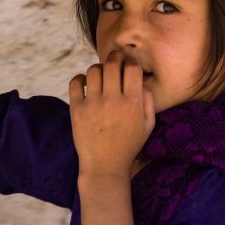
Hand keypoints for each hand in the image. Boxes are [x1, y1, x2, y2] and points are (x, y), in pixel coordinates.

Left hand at [69, 51, 155, 179]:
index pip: (132, 68)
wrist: (105, 167)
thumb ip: (149, 100)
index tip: (129, 68)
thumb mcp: (148, 125)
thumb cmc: (129, 145)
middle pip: (112, 64)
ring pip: (93, 70)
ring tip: (101, 75)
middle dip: (115, 58)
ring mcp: (93, 104)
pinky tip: (86, 83)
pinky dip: (80, 78)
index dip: (132, 63)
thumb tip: (141, 80)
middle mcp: (113, 101)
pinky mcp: (77, 110)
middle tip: (115, 61)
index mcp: (132, 103)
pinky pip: (75, 82)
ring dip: (99, 68)